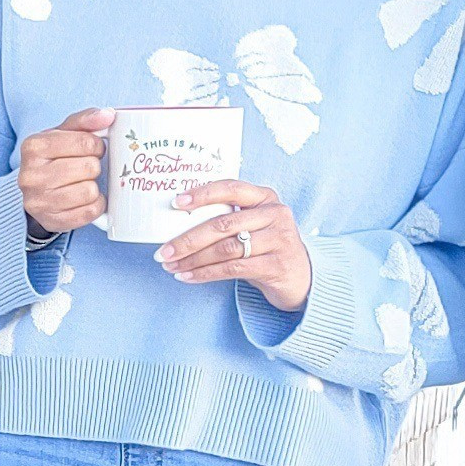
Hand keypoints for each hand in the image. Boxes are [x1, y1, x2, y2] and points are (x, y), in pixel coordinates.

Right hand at [17, 109, 111, 235]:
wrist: (35, 192)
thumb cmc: (54, 158)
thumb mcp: (63, 133)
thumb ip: (86, 120)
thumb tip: (108, 115)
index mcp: (33, 147)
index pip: (85, 142)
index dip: (97, 145)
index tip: (91, 149)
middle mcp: (31, 175)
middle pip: (89, 167)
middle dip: (94, 166)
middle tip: (86, 168)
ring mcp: (39, 201)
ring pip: (89, 191)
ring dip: (94, 187)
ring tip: (83, 183)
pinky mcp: (51, 221)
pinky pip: (90, 212)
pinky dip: (94, 205)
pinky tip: (83, 200)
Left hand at [156, 181, 312, 312]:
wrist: (301, 276)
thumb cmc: (266, 247)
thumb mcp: (253, 225)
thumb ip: (227, 218)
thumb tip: (177, 222)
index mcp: (265, 197)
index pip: (231, 188)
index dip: (202, 194)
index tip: (176, 203)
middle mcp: (275, 214)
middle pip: (222, 224)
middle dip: (187, 239)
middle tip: (163, 251)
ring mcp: (279, 239)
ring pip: (225, 249)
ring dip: (193, 260)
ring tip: (171, 266)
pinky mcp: (277, 265)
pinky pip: (233, 269)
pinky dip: (205, 274)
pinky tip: (187, 277)